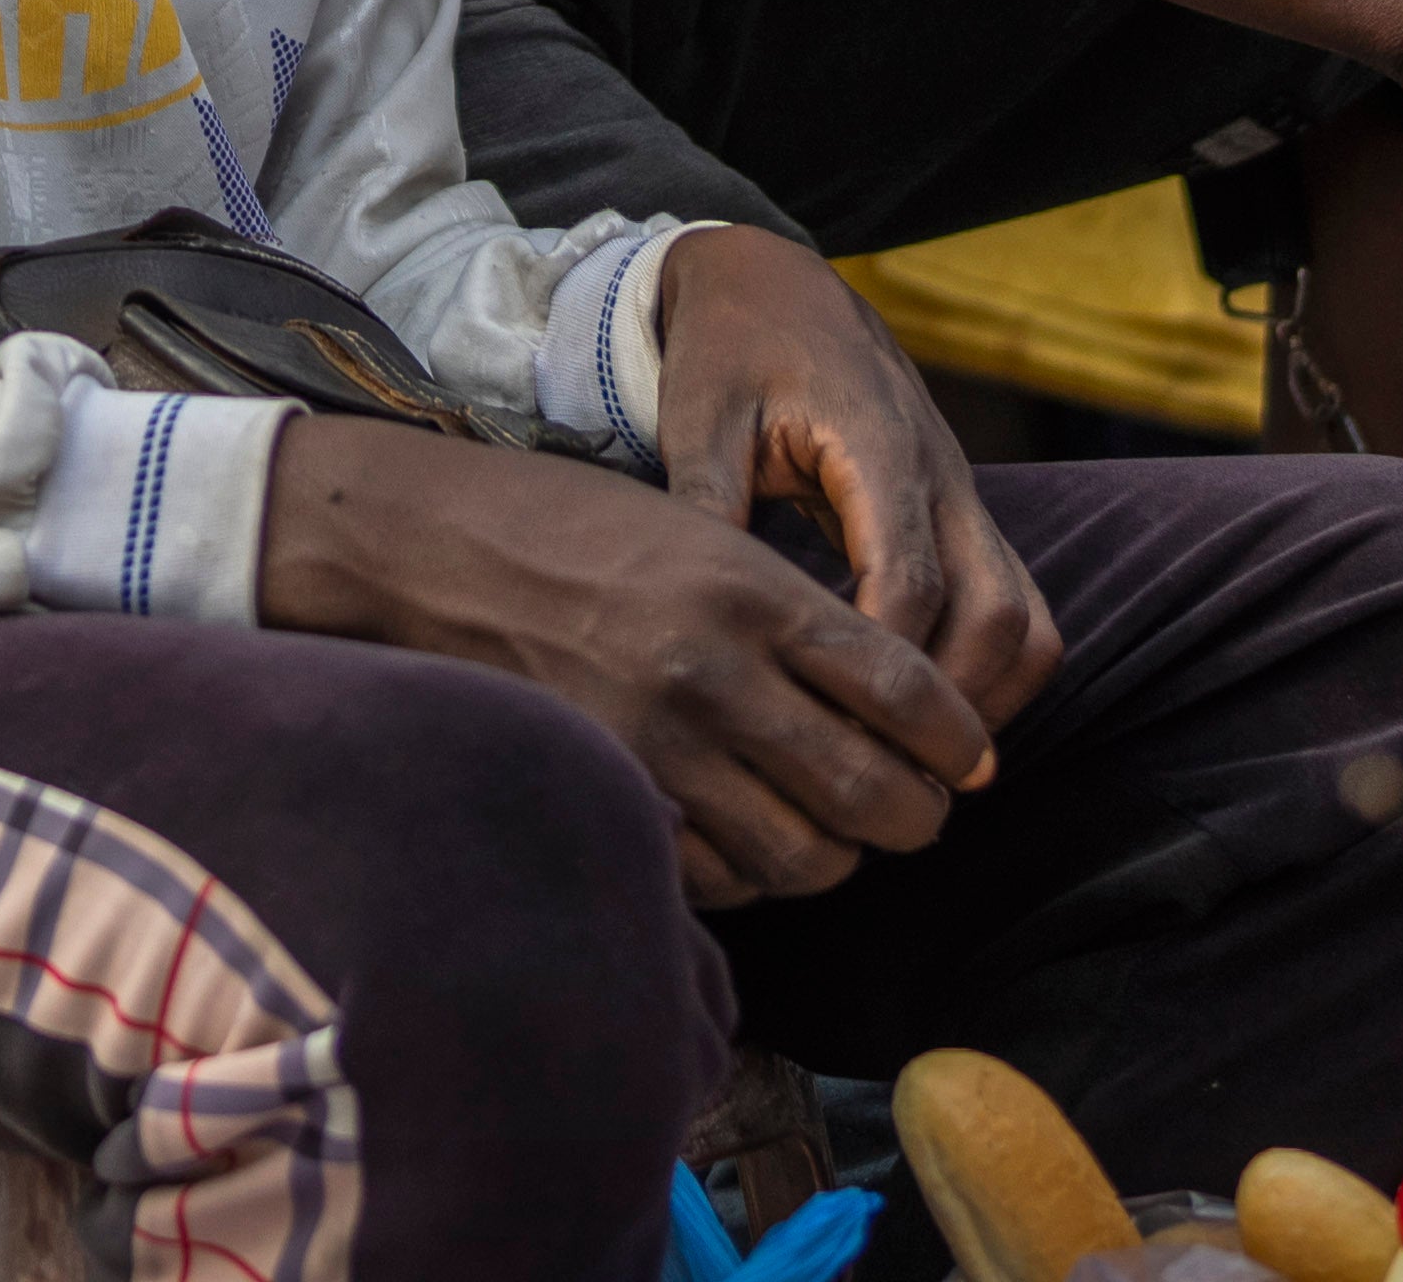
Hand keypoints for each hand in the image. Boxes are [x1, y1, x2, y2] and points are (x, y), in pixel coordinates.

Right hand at [254, 419, 983, 903]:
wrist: (430, 547)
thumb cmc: (574, 527)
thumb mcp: (702, 531)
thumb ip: (797, 614)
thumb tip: (899, 700)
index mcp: (750, 590)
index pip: (903, 690)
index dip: (958, 741)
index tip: (972, 761)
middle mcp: (712, 671)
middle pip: (873, 793)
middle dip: (917, 817)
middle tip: (918, 810)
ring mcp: (655, 742)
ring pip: (805, 855)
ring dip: (839, 857)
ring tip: (837, 833)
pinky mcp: (607, 790)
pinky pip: (718, 875)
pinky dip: (752, 875)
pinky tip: (750, 840)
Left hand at [638, 233, 1057, 740]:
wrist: (780, 285)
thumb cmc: (732, 350)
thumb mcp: (701, 414)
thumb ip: (706, 503)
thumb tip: (695, 616)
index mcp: (878, 448)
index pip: (909, 580)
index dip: (884, 666)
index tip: (836, 729)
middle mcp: (942, 478)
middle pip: (997, 616)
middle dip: (950, 704)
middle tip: (881, 771)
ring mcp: (965, 499)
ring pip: (1027, 623)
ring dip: (986, 699)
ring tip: (910, 762)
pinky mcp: (965, 518)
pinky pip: (1020, 610)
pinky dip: (995, 673)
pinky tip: (927, 715)